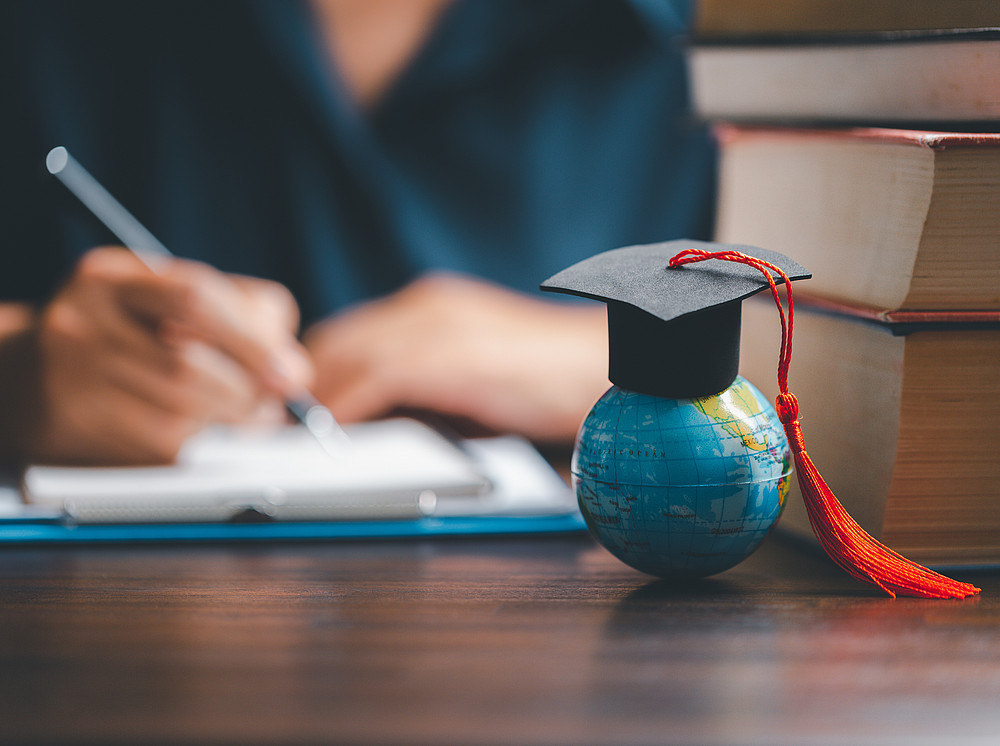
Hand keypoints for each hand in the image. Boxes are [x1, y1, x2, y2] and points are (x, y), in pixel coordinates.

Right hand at [23, 247, 313, 463]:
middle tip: (274, 405)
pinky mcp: (67, 427)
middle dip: (245, 392)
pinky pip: (154, 447)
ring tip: (243, 417)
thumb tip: (293, 371)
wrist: (32, 374)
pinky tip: (198, 432)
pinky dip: (194, 444)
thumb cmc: (127, 334)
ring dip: (226, 424)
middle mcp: (79, 321)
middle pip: (186, 364)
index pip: (193, 298)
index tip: (292, 374)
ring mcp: (67, 377)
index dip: (253, 341)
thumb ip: (246, 317)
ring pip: (175, 414)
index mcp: (110, 277)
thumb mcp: (176, 303)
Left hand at [303, 273, 608, 442]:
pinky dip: (349, 405)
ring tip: (297, 434)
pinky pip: (378, 378)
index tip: (300, 405)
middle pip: (341, 339)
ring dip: (318, 397)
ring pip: (350, 354)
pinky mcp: (452, 354)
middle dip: (308, 382)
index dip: (320, 369)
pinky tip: (335, 432)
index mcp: (433, 305)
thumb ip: (430, 384)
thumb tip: (384, 417)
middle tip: (284, 424)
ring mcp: (439, 325)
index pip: (353, 332)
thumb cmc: (549, 376)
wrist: (605, 364)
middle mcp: (428, 305)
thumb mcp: (476, 372)